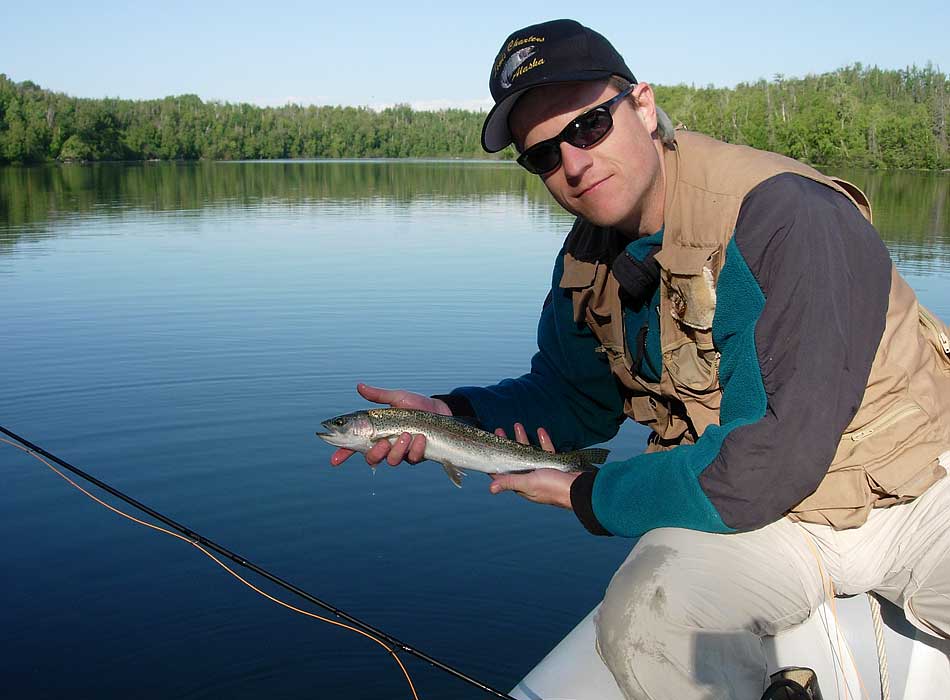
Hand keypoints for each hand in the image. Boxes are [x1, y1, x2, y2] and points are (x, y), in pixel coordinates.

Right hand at [329, 383, 451, 467]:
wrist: (440, 411)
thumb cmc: (416, 405)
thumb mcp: (397, 398)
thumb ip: (378, 396)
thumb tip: (359, 386)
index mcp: (376, 432)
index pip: (354, 446)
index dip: (342, 454)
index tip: (334, 461)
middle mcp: (386, 445)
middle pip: (371, 458)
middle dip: (375, 453)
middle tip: (383, 441)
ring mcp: (401, 452)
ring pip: (391, 461)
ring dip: (398, 449)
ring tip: (408, 434)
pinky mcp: (416, 456)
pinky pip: (411, 459)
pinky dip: (415, 449)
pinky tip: (421, 438)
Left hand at [489, 423, 578, 509]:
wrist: (579, 488)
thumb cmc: (552, 488)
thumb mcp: (528, 483)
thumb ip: (510, 482)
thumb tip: (490, 489)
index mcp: (522, 484)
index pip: (504, 472)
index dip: (496, 461)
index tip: (489, 447)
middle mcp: (530, 477)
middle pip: (515, 458)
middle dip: (507, 443)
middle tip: (499, 430)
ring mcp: (542, 470)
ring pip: (529, 452)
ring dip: (523, 438)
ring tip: (517, 425)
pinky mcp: (554, 464)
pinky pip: (547, 450)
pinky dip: (543, 440)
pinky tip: (540, 430)